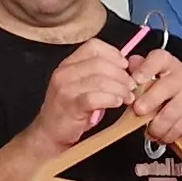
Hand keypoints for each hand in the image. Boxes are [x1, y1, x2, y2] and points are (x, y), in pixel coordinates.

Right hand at [26, 39, 138, 158]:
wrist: (49, 133)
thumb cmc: (70, 109)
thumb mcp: (81, 85)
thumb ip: (99, 73)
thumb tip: (128, 65)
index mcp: (68, 64)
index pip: (94, 46)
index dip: (113, 54)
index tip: (125, 66)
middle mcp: (64, 72)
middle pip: (101, 63)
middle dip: (122, 75)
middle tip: (132, 86)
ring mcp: (66, 88)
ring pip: (101, 80)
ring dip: (120, 89)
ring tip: (128, 97)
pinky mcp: (71, 105)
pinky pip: (96, 98)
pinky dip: (111, 99)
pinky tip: (117, 103)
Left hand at [128, 48, 181, 146]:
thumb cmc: (171, 96)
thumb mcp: (154, 83)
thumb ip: (140, 73)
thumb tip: (129, 65)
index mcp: (169, 64)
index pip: (159, 58)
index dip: (146, 68)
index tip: (136, 80)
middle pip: (165, 87)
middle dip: (149, 101)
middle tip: (138, 111)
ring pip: (171, 113)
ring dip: (157, 127)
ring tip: (151, 131)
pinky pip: (179, 126)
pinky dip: (167, 135)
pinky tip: (163, 135)